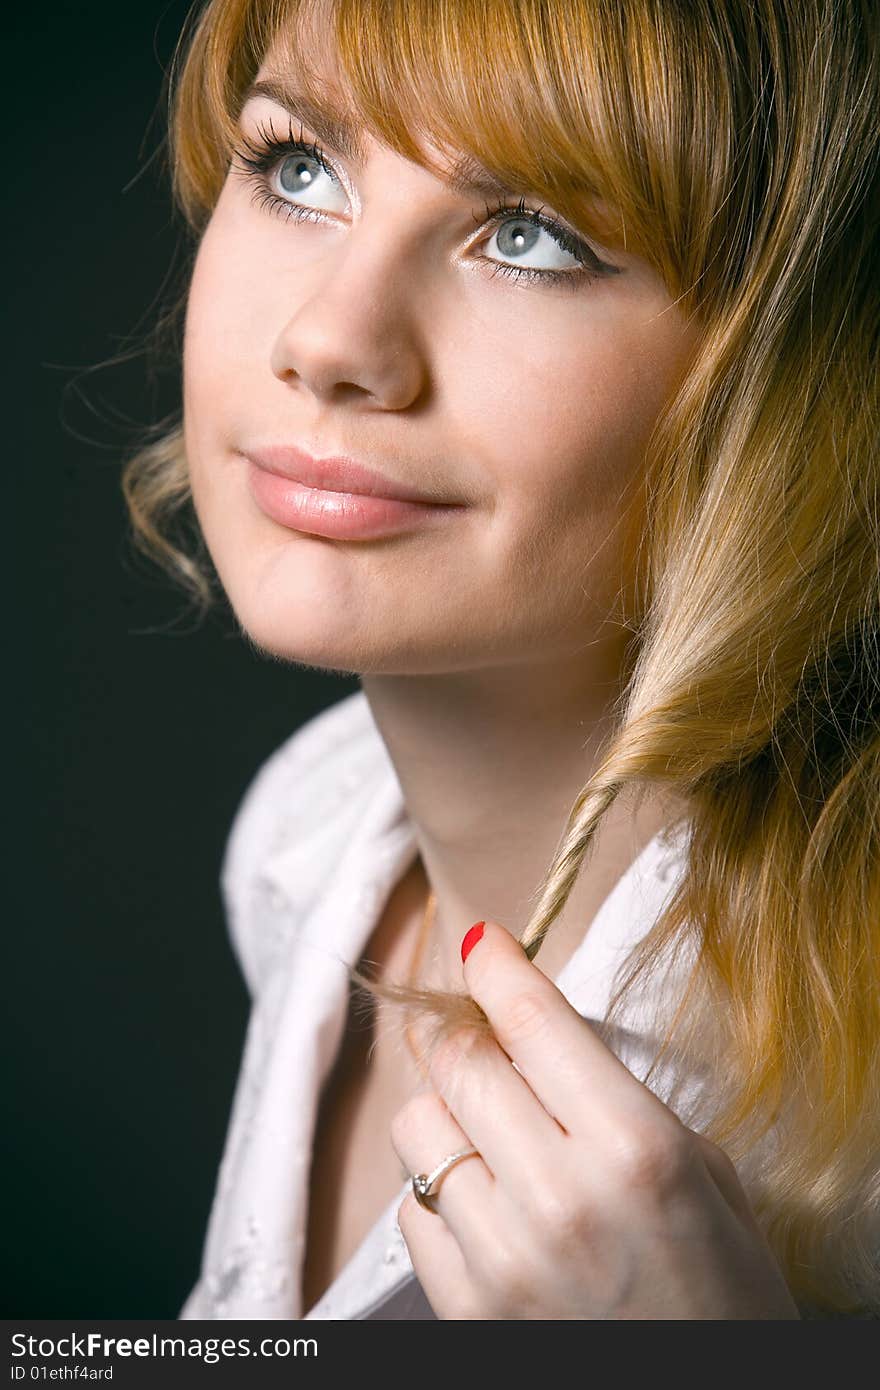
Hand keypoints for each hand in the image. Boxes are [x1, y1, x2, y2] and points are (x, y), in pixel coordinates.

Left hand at [390, 919, 799, 1318]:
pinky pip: (411, 1207)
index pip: (532, 1020)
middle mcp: (559, 1196)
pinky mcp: (465, 1309)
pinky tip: (481, 1200)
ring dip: (445, 1108)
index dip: (496, 965)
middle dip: (462, 1030)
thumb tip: (537, 1037)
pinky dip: (436, 1187)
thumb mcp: (706, 1176)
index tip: (482, 943)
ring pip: (419, 1125)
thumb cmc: (725, 1295)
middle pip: (461, 1061)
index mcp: (636, 1150)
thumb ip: (620, 1101)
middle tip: (475, 1031)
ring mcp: (503, 1257)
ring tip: (483, 1126)